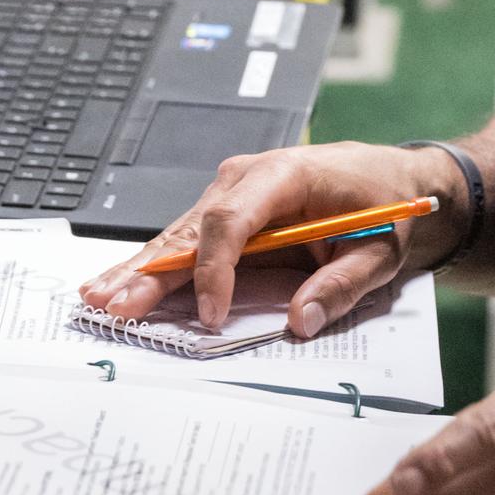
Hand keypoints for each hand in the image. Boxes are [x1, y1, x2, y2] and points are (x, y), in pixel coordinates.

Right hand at [77, 140, 465, 337]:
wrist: (393, 181)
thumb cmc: (386, 208)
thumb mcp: (381, 252)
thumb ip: (342, 286)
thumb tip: (301, 321)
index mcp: (287, 174)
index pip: (233, 219)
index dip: (215, 269)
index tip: (210, 314)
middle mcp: (250, 176)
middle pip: (192, 228)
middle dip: (154, 270)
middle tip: (117, 303)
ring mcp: (233, 190)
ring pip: (180, 234)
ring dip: (142, 269)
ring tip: (101, 297)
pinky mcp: (229, 209)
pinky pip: (189, 240)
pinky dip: (156, 265)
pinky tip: (119, 282)